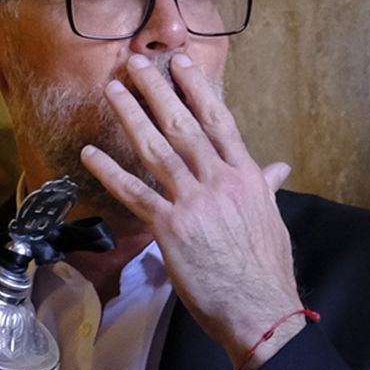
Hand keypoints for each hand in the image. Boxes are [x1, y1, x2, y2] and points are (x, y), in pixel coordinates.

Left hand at [81, 53, 300, 368]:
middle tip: (136, 62)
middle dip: (158, 90)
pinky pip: (136, 194)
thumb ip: (266, 188)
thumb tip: (278, 169)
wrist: (260, 307)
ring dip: (133, 116)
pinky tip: (90, 153)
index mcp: (246, 177)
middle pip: (185, 126)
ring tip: (114, 90)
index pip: (220, 121)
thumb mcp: (272, 219)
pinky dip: (111, 172)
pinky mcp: (172, 229)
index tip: (180, 62)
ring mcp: (195, 203)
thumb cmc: (266, 268)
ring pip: (159, 150)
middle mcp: (221, 182)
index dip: (198, 89)